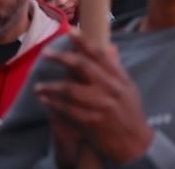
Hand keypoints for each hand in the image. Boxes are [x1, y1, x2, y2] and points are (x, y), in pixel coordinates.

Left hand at [35, 35, 153, 163]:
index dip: (84, 41)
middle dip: (62, 58)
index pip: (100, 54)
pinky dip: (54, 104)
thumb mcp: (128, 87)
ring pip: (70, 89)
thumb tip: (109, 47)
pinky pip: (68, 110)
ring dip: (51, 87)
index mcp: (119, 77)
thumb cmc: (130, 113)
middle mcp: (111, 88)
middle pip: (83, 66)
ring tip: (39, 86)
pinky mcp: (92, 121)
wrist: (135, 142)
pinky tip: (46, 101)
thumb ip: (116, 69)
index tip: (70, 31)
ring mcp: (101, 104)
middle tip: (45, 53)